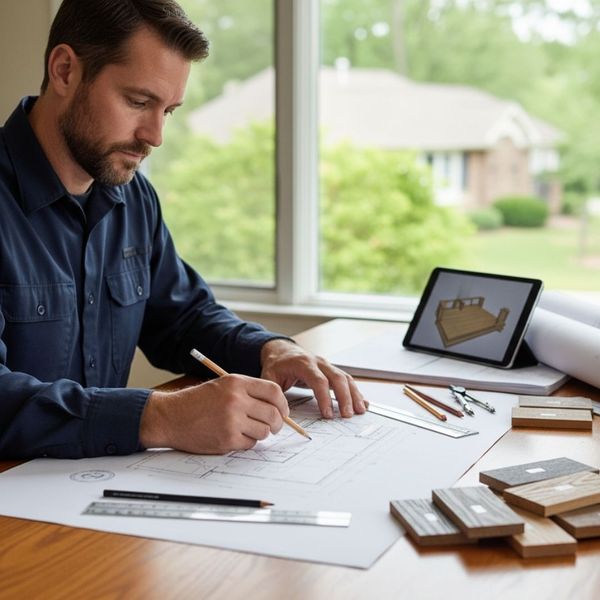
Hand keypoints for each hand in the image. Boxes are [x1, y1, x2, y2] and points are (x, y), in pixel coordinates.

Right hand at [139, 374, 289, 453]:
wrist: (171, 417)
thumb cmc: (198, 402)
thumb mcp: (223, 386)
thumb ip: (249, 393)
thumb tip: (277, 407)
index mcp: (237, 383)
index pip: (274, 391)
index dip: (282, 404)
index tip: (283, 411)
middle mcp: (236, 400)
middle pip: (273, 413)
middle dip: (277, 423)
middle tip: (274, 426)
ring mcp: (232, 420)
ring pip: (264, 431)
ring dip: (260, 433)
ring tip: (248, 430)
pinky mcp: (227, 439)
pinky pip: (250, 443)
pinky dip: (247, 442)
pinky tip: (235, 436)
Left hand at [260, 339, 367, 418]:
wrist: (282, 350)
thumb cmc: (276, 365)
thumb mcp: (269, 377)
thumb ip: (275, 394)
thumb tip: (282, 414)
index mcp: (303, 364)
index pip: (319, 380)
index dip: (325, 398)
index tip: (328, 415)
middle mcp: (319, 362)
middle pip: (337, 378)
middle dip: (345, 398)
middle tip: (347, 415)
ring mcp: (327, 365)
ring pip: (345, 378)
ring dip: (354, 395)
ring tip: (360, 411)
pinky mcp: (331, 370)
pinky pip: (347, 380)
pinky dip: (355, 392)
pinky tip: (362, 403)